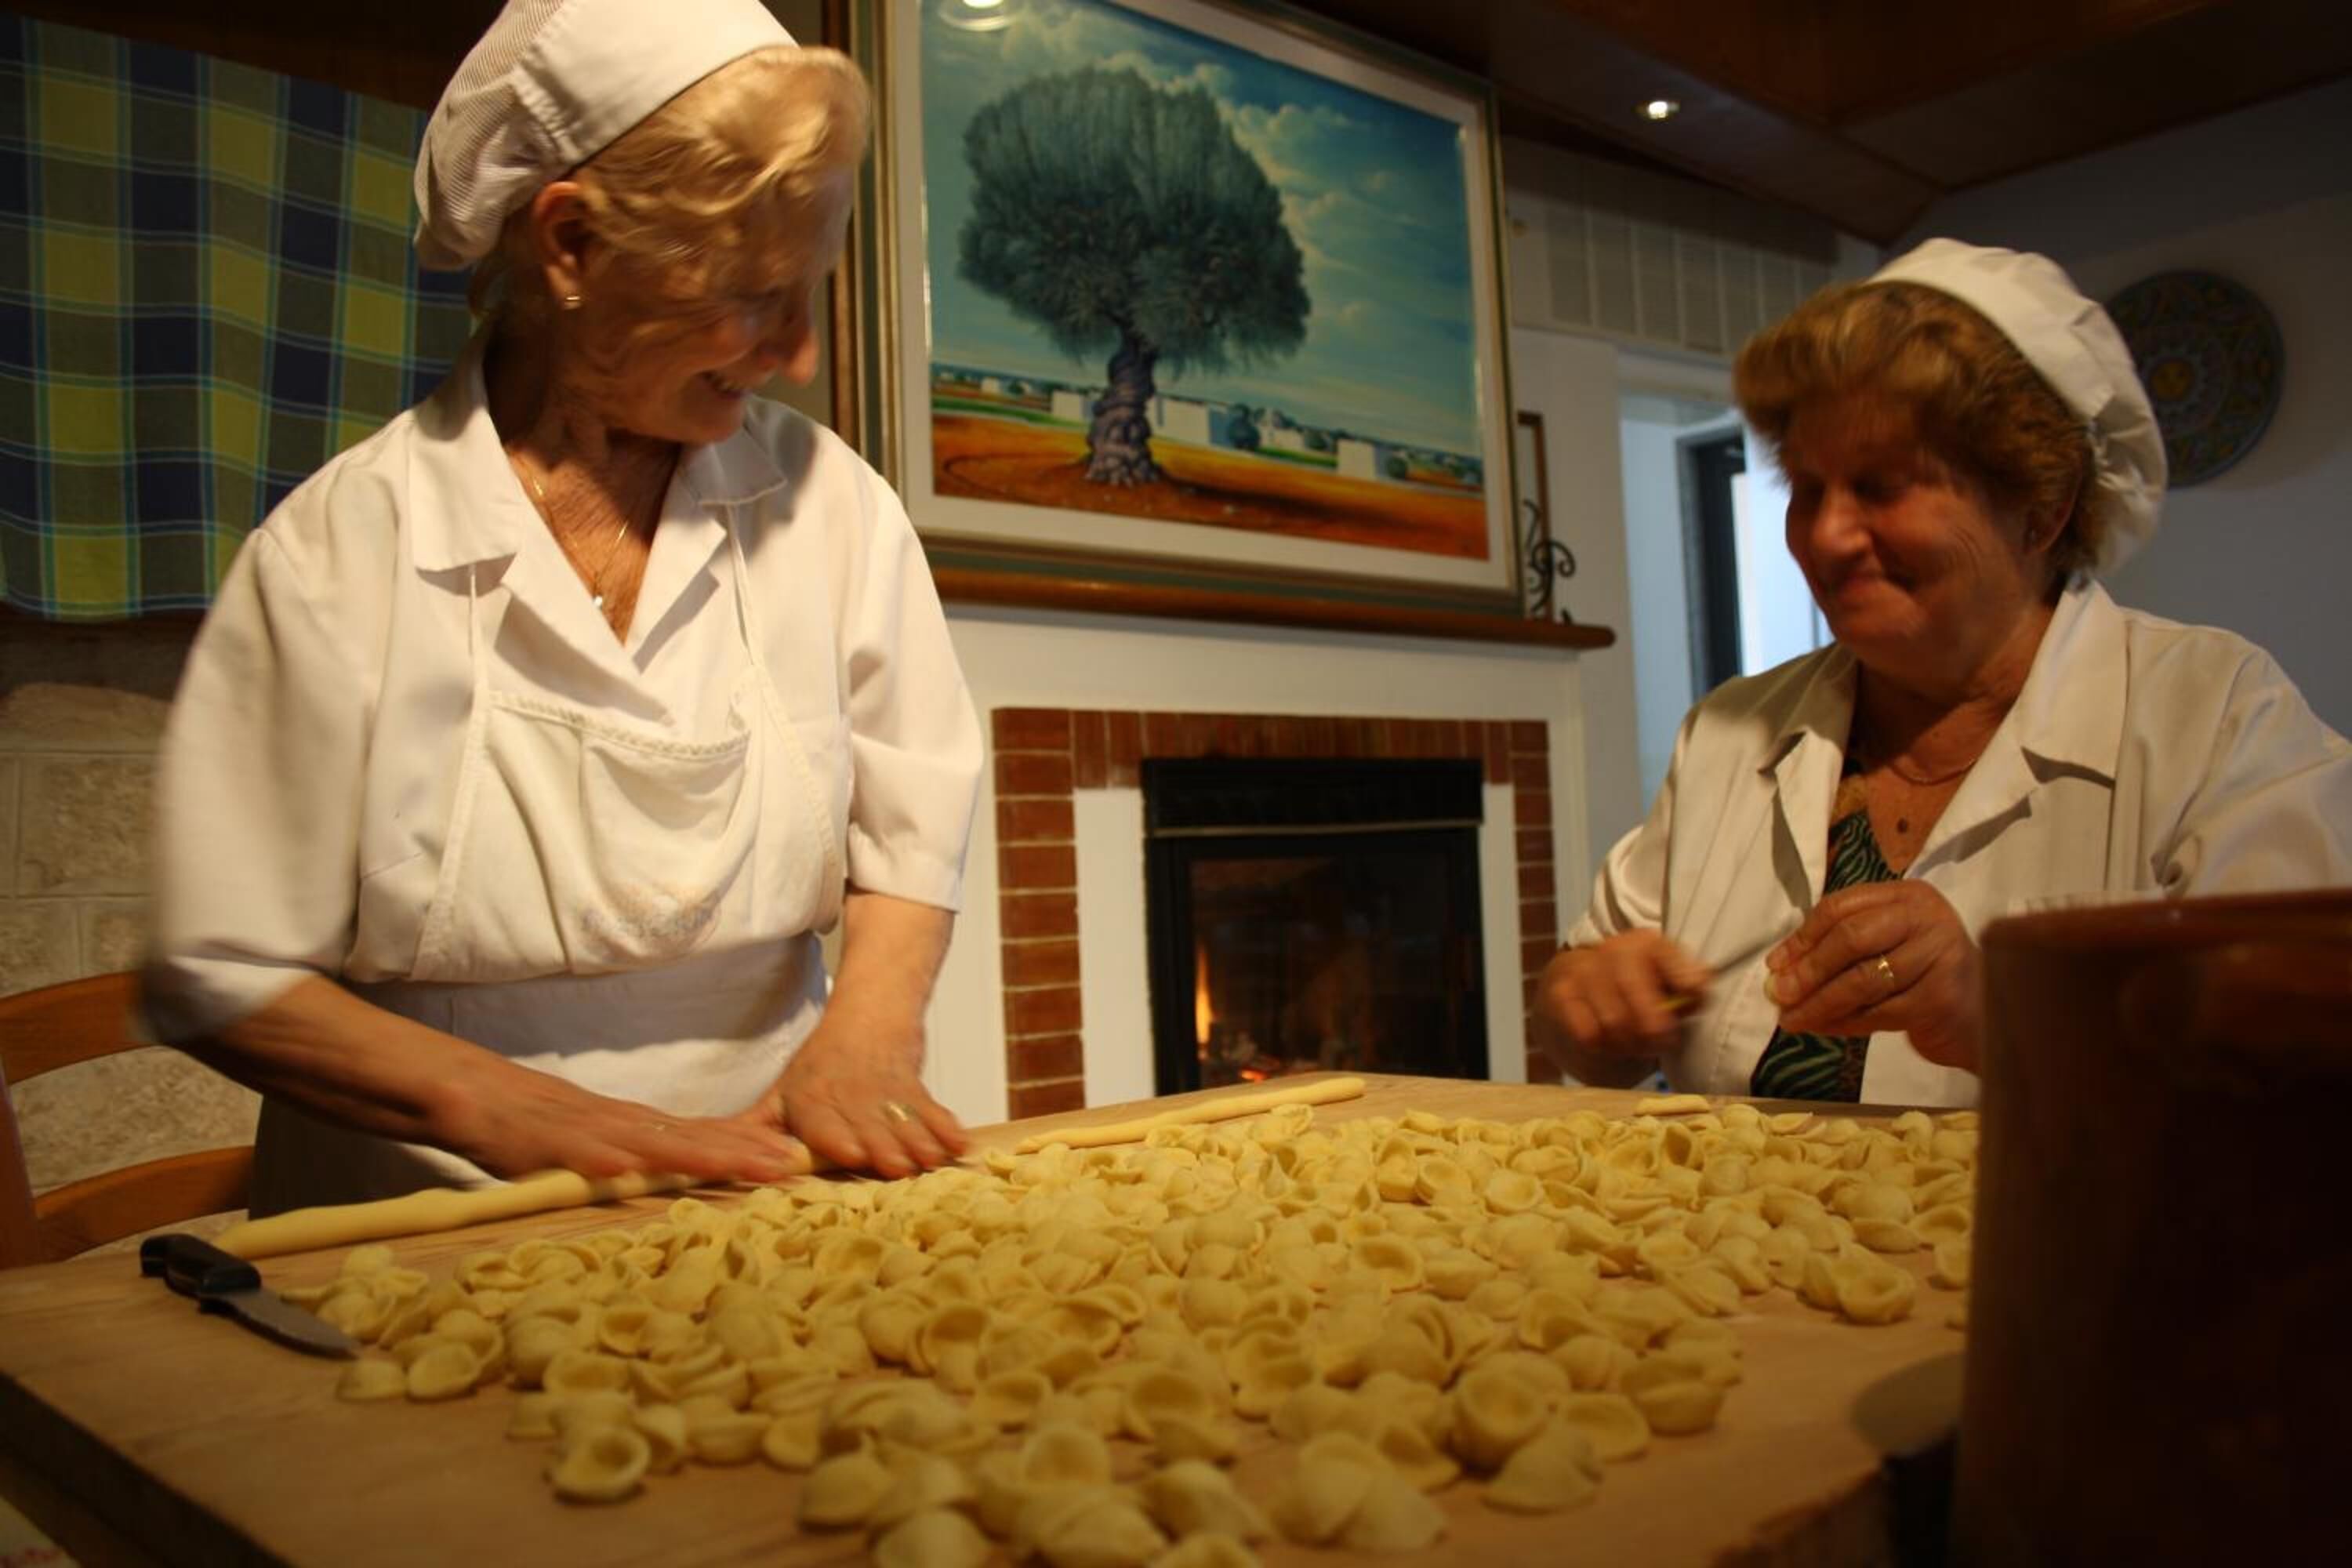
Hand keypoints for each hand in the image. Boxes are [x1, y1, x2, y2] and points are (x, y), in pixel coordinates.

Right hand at [434, 1059, 810, 1184]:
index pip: (704, 1136)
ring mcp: (589, 1131)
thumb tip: (682, 1186)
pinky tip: (624, 1170)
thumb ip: (642, 1162)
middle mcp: (626, 1125)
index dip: (749, 1148)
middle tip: (792, 1164)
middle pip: (693, 1138)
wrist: (480, 1097)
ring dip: (695, 1154)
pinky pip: (577, 1152)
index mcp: (640, 1129)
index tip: (795, 1160)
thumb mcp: (603, 1146)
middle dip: (743, 1152)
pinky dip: (601, 1160)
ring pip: (649, 1142)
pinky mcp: (548, 1141)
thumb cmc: (544, 1130)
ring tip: (738, 1164)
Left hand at [744, 997, 967, 1178]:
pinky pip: (931, 1107)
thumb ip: (756, 1126)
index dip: (837, 1137)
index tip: (853, 1154)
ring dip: (918, 1140)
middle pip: (867, 1124)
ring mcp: (884, 1089)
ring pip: (901, 1118)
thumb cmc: (822, 1063)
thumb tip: (717, 1157)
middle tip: (899, 1167)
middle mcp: (847, 1094)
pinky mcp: (914, 1085)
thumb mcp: (783, 1091)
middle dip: (884, 1146)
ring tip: (931, 1160)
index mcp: (810, 1099)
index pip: (822, 1120)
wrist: (872, 1010)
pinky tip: (959, 1145)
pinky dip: (946, 1125)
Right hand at [1532, 931, 1712, 1078]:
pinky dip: (1603, 1046)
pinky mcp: (1561, 995)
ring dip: (1630, 1043)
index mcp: (1647, 943)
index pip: (1669, 957)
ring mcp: (1583, 970)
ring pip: (1615, 1021)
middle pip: (1640, 995)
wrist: (1573, 994)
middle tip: (1663, 1043)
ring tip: (1635, 1045)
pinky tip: (1608, 1042)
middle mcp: (1614, 949)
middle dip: (1656, 1029)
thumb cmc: (1631, 994)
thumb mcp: (1664, 986)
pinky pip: (1589, 1034)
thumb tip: (1699, 993)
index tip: (1696, 997)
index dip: (1686, 978)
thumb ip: (1687, 989)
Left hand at [1765, 882, 1982, 1070]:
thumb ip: (1841, 947)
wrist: (1981, 1013)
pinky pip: (1878, 1013)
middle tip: (1779, 994)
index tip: (1774, 965)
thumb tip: (1779, 970)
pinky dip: (1844, 1022)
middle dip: (1809, 969)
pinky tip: (1822, 1029)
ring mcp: (1938, 957)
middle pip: (1852, 939)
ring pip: (1863, 980)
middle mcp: (1927, 918)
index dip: (1802, 937)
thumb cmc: (1922, 973)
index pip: (1841, 907)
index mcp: (1908, 896)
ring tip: (1792, 1019)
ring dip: (1820, 1003)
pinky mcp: (1940, 998)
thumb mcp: (1887, 945)